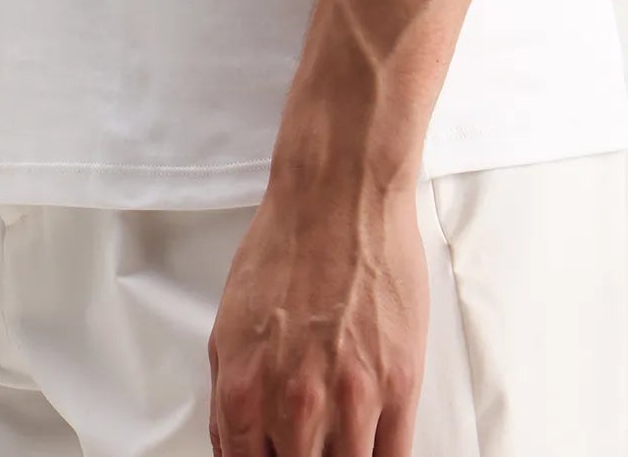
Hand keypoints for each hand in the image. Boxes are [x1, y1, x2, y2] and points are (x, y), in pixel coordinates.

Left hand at [206, 178, 425, 456]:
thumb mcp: (229, 326)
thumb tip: (236, 451)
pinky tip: (373, 449)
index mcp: (244, 391)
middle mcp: (293, 404)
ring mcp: (349, 399)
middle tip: (311, 447)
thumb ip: (230, 401)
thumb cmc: (286, 248)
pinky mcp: (397, 386)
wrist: (338, 196)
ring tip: (340, 443)